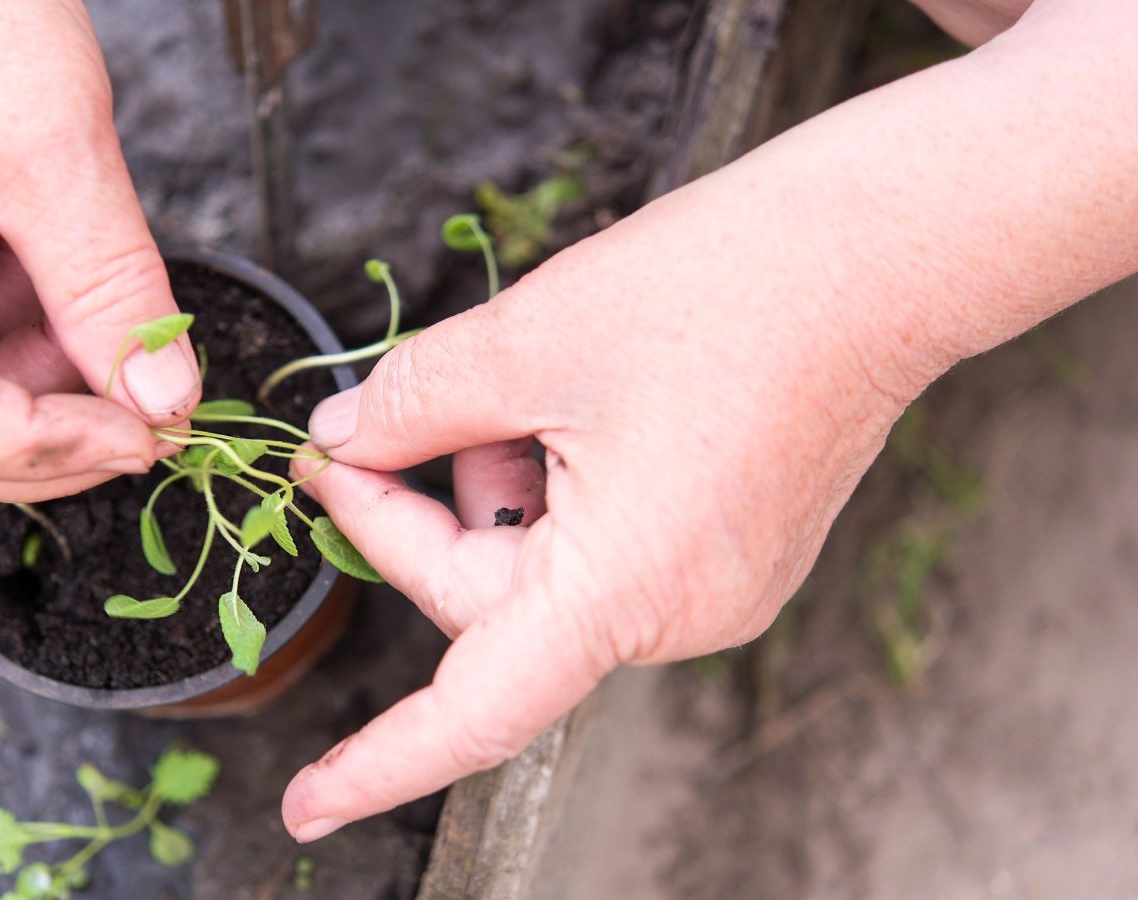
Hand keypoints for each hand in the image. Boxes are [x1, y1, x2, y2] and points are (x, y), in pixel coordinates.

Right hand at [0, 0, 197, 500]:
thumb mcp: (52, 144)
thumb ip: (107, 284)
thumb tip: (163, 400)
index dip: (39, 452)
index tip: (143, 436)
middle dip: (49, 445)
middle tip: (154, 421)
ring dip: (57, 397)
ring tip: (126, 339)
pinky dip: (50, 350)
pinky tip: (87, 304)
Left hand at [280, 0, 1137, 837]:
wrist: (884, 249)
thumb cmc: (725, 284)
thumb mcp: (529, 336)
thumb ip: (411, 406)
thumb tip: (343, 441)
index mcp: (626, 586)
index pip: (476, 711)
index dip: (380, 764)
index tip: (306, 806)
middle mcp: (681, 615)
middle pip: (491, 604)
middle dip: (419, 513)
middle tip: (368, 429)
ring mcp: (716, 590)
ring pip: (543, 569)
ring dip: (491, 486)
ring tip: (511, 383)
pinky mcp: (732, 553)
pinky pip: (601, 548)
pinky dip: (552, 488)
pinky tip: (562, 404)